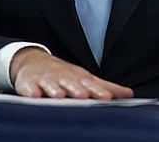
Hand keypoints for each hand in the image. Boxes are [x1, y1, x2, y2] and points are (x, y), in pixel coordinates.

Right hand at [10, 47, 133, 98]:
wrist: (34, 61)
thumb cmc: (64, 74)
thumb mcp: (85, 78)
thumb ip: (105, 87)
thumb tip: (129, 94)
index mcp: (79, 78)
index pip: (90, 85)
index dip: (98, 91)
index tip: (107, 98)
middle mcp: (63, 77)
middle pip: (71, 83)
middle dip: (77, 89)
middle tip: (83, 95)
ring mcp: (46, 80)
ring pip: (51, 85)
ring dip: (55, 90)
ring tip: (59, 96)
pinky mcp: (29, 84)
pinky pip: (30, 88)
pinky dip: (31, 92)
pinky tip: (34, 96)